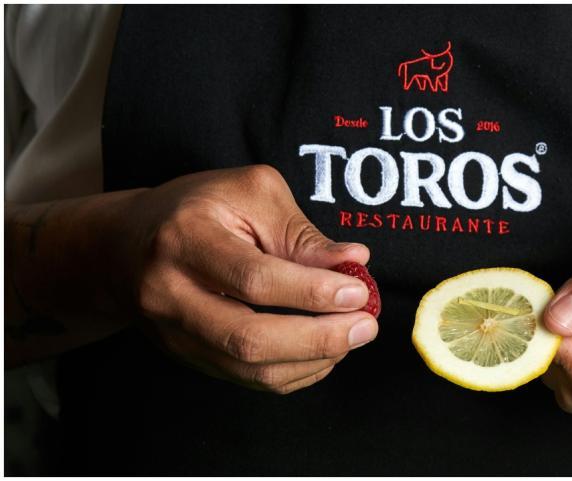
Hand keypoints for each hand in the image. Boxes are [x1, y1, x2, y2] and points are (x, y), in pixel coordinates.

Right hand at [106, 165, 377, 393]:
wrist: (123, 246)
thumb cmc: (198, 208)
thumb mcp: (250, 194)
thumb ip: (301, 232)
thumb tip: (355, 261)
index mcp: (185, 240)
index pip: (254, 279)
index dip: (313, 291)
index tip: (359, 291)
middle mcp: (171, 294)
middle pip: (249, 338)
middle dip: (319, 338)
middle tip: (366, 325)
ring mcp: (175, 335)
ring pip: (250, 369)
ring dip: (313, 359)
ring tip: (352, 336)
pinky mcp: (188, 357)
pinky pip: (248, 379)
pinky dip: (296, 371)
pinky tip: (325, 351)